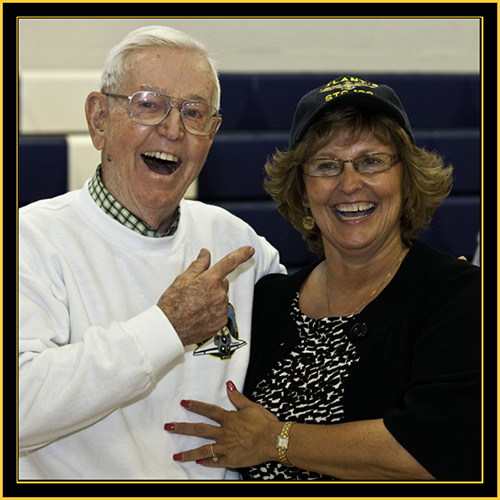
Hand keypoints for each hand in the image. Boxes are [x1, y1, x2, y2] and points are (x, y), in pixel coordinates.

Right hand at [158, 246, 253, 345]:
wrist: (169, 329)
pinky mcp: (221, 322)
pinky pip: (222, 311)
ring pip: (222, 297)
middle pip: (223, 283)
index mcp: (209, 281)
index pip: (229, 262)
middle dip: (213, 284)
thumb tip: (206, 254)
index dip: (241, 254)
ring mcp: (221, 309)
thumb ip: (198, 265)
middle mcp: (219, 294)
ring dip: (213, 298)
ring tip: (196, 305)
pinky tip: (201, 314)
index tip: (249, 250)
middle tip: (197, 291)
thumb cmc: (172, 305)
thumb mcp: (182, 279)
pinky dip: (214, 311)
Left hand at [165, 381, 280, 467]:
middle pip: (200, 430)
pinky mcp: (232, 459)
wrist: (274, 440)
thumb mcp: (251, 406)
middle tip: (169, 427)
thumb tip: (229, 384)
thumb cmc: (265, 423)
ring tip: (176, 455)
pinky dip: (207, 462)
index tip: (184, 403)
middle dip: (183, 428)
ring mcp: (226, 447)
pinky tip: (198, 463)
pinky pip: (216, 461)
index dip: (195, 406)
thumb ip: (238, 397)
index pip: (208, 411)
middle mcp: (224, 432)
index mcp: (229, 418)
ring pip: (203, 449)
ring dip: (189, 452)